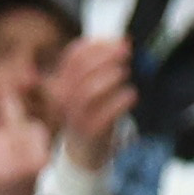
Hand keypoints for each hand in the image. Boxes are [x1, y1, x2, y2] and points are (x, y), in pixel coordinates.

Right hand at [48, 37, 136, 172]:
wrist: (84, 153)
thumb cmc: (92, 115)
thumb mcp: (89, 89)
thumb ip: (101, 67)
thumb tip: (123, 42)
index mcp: (63, 83)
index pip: (73, 56)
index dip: (97, 44)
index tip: (118, 41)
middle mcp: (64, 99)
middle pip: (81, 69)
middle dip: (106, 56)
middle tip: (127, 53)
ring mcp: (75, 116)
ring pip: (88, 91)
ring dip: (110, 77)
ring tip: (125, 74)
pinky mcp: (90, 133)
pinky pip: (104, 116)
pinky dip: (120, 102)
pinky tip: (131, 95)